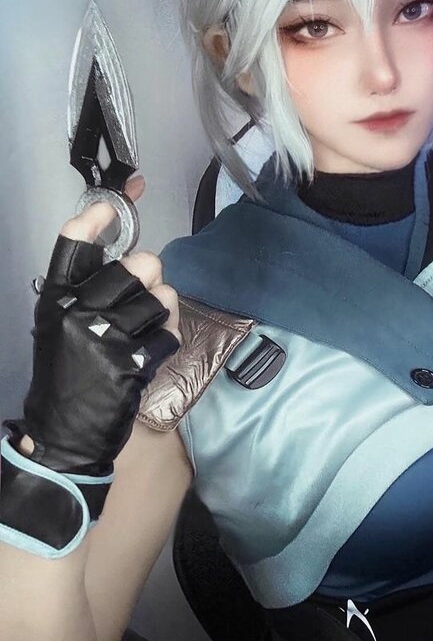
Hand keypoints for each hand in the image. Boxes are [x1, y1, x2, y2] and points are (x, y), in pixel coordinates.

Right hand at [17, 175, 179, 474]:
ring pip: (159, 298)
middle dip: (150, 275)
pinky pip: (168, 333)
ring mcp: (103, 337)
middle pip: (134, 266)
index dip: (95, 220)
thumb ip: (91, 290)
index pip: (73, 245)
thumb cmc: (68, 374)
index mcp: (56, 299)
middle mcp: (76, 312)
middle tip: (146, 290)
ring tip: (147, 327)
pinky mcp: (128, 362)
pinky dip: (167, 340)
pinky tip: (152, 350)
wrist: (64, 432)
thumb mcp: (64, 325)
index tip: (112, 208)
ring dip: (163, 310)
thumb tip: (137, 259)